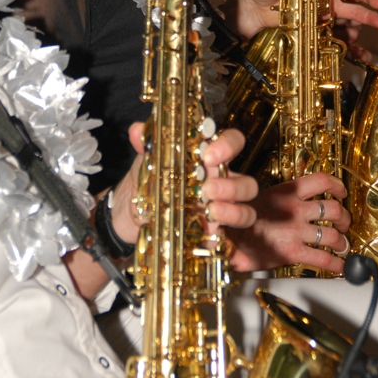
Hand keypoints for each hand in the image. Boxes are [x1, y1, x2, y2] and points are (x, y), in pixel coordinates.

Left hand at [108, 125, 257, 251]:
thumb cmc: (146, 179)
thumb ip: (146, 143)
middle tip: (208, 189)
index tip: (210, 155)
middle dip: (232, 186)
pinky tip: (221, 240)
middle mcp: (219, 183)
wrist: (130, 211)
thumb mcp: (145, 159)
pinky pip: (232, 242)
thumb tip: (137, 131)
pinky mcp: (212, 234)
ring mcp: (219, 210)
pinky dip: (235, 247)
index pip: (233, 144)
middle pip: (247, 183)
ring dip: (234, 212)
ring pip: (246, 212)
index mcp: (207, 159)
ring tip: (210, 210)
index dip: (228, 146)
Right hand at [227, 173, 350, 274]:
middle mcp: (295, 209)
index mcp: (287, 192)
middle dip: (344, 218)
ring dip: (342, 242)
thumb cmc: (241, 218)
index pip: (321, 181)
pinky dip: (336, 264)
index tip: (342, 192)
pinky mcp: (294, 252)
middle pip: (333, 209)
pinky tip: (339, 266)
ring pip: (332, 235)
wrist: (229, 237)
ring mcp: (297, 230)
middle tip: (343, 224)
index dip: (338, 186)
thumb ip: (280, 196)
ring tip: (342, 246)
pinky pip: (324, 258)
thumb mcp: (261, 196)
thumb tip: (293, 197)